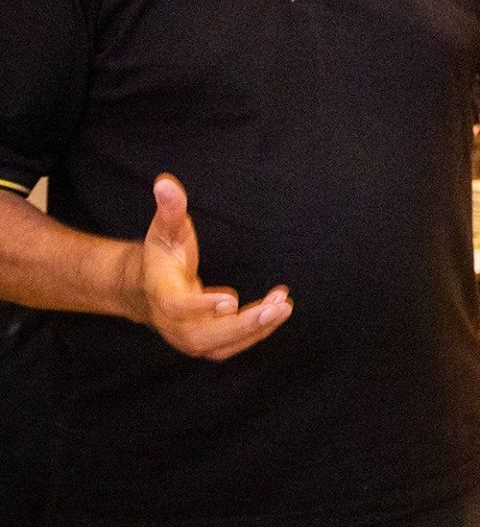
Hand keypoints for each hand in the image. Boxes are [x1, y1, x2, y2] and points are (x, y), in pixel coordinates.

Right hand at [124, 175, 291, 359]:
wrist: (147, 289)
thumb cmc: (161, 255)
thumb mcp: (165, 229)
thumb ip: (170, 208)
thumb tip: (165, 182)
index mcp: (161, 294)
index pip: (178, 307)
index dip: (202, 306)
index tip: (232, 299)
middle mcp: (172, 323)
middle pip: (204, 335)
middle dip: (243, 324)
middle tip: (277, 307)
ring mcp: (188, 338)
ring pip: (222, 344)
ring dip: (256, 328)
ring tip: (284, 305)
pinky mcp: (205, 344)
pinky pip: (232, 344)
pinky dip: (257, 331)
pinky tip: (278, 309)